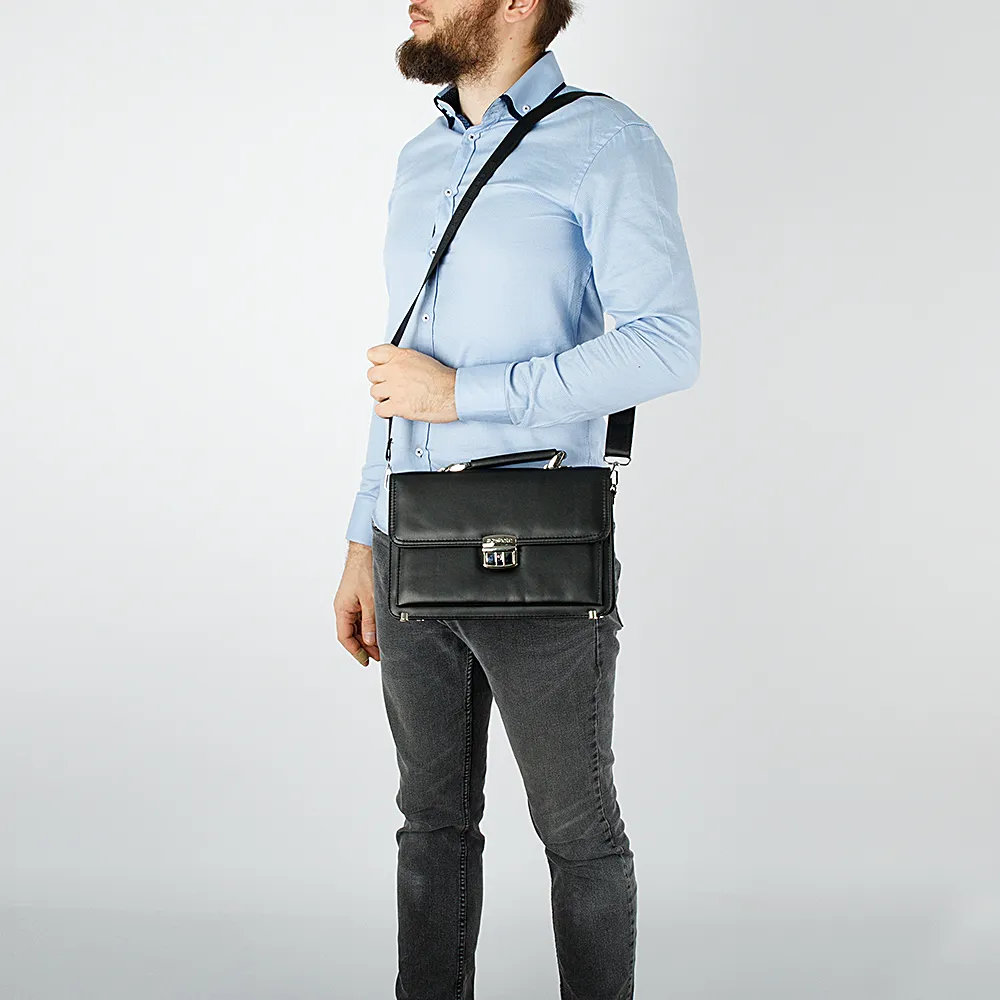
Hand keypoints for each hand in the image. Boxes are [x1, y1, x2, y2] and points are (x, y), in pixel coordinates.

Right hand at [334, 542, 379, 666]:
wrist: (366, 550)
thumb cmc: (364, 570)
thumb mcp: (370, 600)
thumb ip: (370, 622)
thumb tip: (369, 641)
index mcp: (342, 609)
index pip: (345, 637)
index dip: (356, 651)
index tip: (366, 661)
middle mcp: (344, 607)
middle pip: (352, 633)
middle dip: (365, 646)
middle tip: (379, 656)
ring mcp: (351, 602)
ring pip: (358, 625)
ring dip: (368, 636)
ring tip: (381, 646)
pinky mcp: (359, 596)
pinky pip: (362, 616)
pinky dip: (370, 625)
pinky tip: (379, 630)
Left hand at [367, 343, 457, 422]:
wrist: (452, 393)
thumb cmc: (442, 379)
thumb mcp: (420, 358)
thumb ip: (403, 360)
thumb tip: (392, 365)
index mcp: (401, 357)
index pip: (373, 354)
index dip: (377, 363)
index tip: (381, 368)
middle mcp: (395, 371)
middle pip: (371, 375)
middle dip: (380, 382)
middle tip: (389, 386)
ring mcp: (395, 388)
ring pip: (374, 393)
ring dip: (383, 397)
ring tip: (394, 398)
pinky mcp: (398, 406)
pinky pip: (379, 410)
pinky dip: (385, 412)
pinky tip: (393, 410)